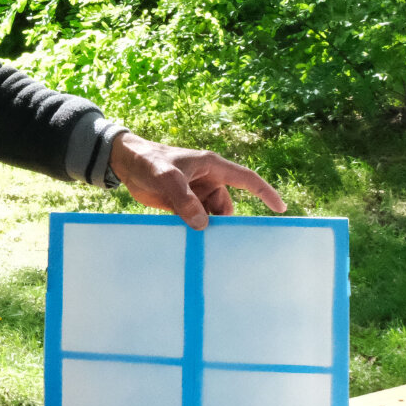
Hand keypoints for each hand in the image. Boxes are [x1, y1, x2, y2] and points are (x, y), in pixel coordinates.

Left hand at [108, 133, 285, 229]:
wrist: (125, 164)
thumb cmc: (148, 161)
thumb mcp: (166, 177)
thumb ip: (183, 199)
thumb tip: (202, 224)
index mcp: (213, 167)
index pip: (247, 180)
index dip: (265, 193)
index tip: (280, 209)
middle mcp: (208, 181)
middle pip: (227, 206)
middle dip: (225, 222)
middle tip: (218, 241)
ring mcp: (196, 194)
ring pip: (212, 216)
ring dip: (208, 228)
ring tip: (201, 244)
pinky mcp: (182, 204)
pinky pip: (196, 220)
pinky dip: (195, 230)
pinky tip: (191, 242)